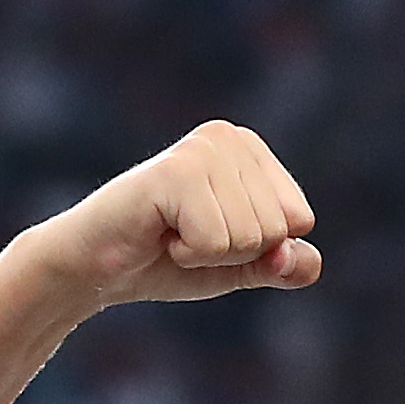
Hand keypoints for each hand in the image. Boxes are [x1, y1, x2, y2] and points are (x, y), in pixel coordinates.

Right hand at [18, 122, 319, 308]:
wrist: (99, 267)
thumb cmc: (169, 258)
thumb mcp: (242, 265)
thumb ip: (284, 264)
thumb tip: (304, 258)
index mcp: (250, 149)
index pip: (300, 219)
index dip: (260, 247)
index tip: (213, 233)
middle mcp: (228, 136)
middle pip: (278, 229)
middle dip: (235, 252)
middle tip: (187, 235)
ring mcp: (201, 149)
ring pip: (251, 238)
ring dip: (210, 254)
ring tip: (172, 233)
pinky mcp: (175, 172)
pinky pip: (216, 242)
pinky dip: (190, 254)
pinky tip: (160, 233)